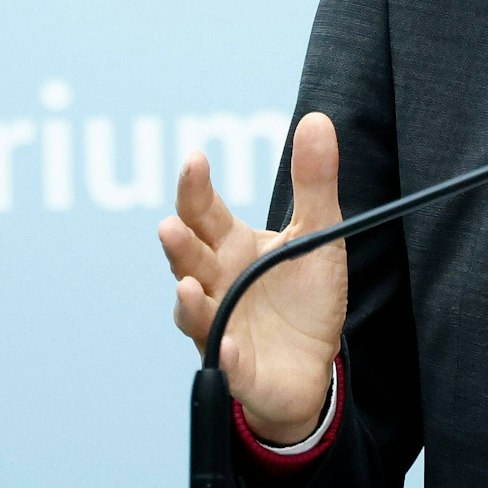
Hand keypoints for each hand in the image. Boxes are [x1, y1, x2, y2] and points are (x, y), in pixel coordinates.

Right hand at [158, 110, 349, 442]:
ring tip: (187, 285)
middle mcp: (215, 284)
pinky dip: (225, 357)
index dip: (195, 188)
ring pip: (196, 313)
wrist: (313, 363)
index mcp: (231, 246)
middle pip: (190, 260)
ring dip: (189, 302)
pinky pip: (228, 364)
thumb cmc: (305, 295)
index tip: (194, 160)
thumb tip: (317, 118)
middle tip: (170, 226)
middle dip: (179, 244)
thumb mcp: (318, 232)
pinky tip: (228, 346)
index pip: (204, 212)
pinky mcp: (238, 369)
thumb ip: (314, 180)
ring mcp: (221, 327)